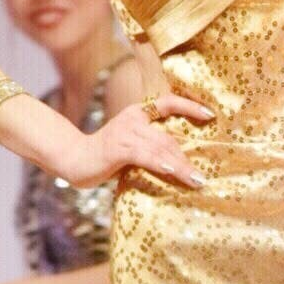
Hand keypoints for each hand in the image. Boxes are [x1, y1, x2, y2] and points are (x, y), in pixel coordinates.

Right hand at [53, 93, 212, 188]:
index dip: (190, 106)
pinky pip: (145, 155)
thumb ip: (149, 146)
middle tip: (203, 175)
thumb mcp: (130, 144)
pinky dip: (160, 162)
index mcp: (139, 113)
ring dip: (180, 166)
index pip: (168, 103)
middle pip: (168, 137)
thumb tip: (176, 161)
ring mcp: (127, 132)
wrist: (73, 159)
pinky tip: (172, 170)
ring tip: (196, 180)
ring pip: (161, 147)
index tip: (211, 114)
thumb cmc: (104, 156)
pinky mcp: (119, 147)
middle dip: (187, 157)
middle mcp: (135, 118)